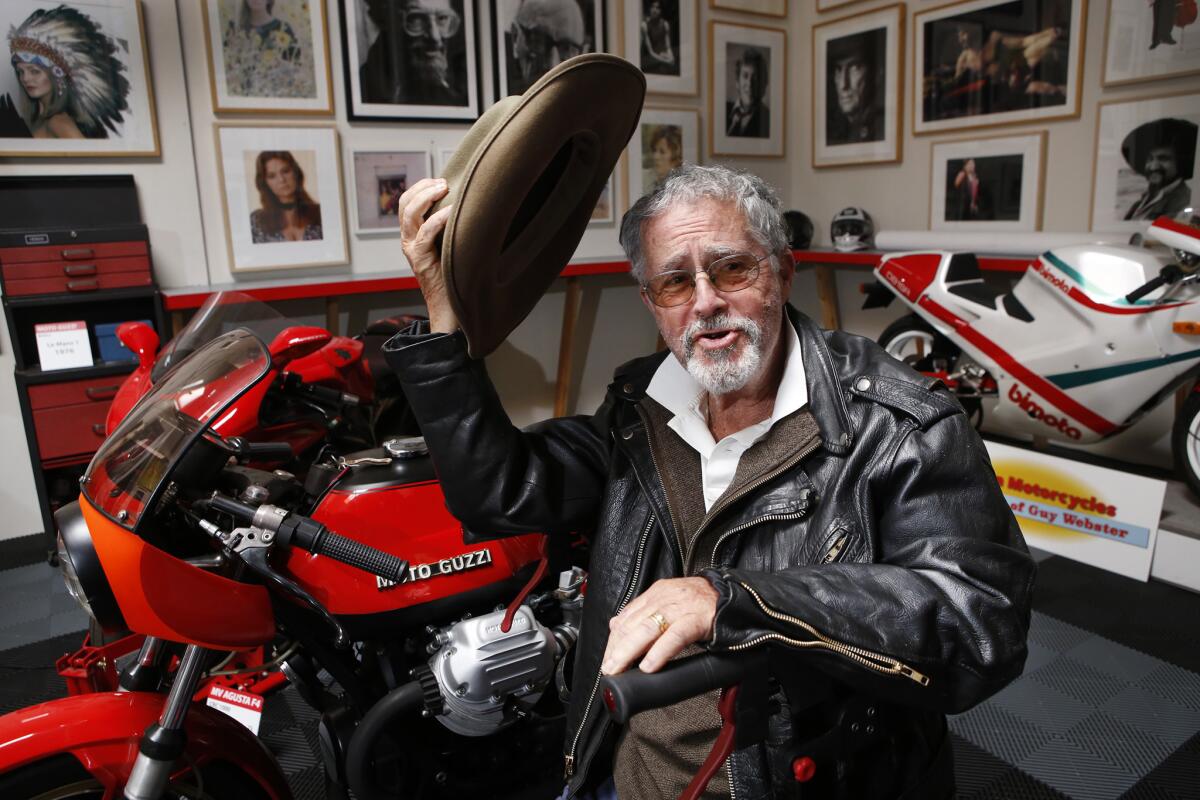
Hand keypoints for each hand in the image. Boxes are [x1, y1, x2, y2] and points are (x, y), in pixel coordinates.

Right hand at [398, 178, 457, 333]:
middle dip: (423, 187)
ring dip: (427, 196)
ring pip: (409, 214)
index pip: (407, 203)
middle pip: (404, 204)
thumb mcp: (454, 247)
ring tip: (445, 188)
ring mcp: (412, 251)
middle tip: (444, 182)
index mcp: (414, 236)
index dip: (420, 187)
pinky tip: (453, 211)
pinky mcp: (420, 261)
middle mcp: (409, 241)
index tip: (441, 180)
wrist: (452, 311)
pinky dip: (438, 218)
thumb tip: (473, 206)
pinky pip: (425, 233)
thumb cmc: (458, 279)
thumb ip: (454, 229)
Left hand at [601, 577, 718, 674]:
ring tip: (620, 668)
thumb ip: (645, 613)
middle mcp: (665, 597)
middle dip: (617, 648)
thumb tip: (616, 626)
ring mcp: (680, 607)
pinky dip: (659, 652)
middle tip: (610, 668)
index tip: (608, 658)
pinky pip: (674, 636)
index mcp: (656, 594)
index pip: (626, 617)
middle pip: (633, 624)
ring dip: (629, 651)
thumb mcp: (670, 602)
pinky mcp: (697, 618)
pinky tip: (649, 665)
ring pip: (647, 629)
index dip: (614, 640)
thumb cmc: (702, 604)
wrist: (735, 596)